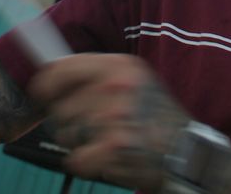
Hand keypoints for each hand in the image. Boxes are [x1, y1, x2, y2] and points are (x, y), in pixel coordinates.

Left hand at [28, 53, 189, 191]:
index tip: (42, 92)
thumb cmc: (159, 117)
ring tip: (106, 140)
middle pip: (60, 106)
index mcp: (120, 66)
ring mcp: (113, 117)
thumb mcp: (136, 80)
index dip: (46, 83)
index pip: (61, 69)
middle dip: (69, 121)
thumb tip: (53, 74)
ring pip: (65, 134)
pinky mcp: (112, 147)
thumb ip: (99, 75)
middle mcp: (115, 87)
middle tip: (94, 126)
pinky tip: (108, 157)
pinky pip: (75, 159)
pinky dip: (87, 164)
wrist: (188, 151)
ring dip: (79, 142)